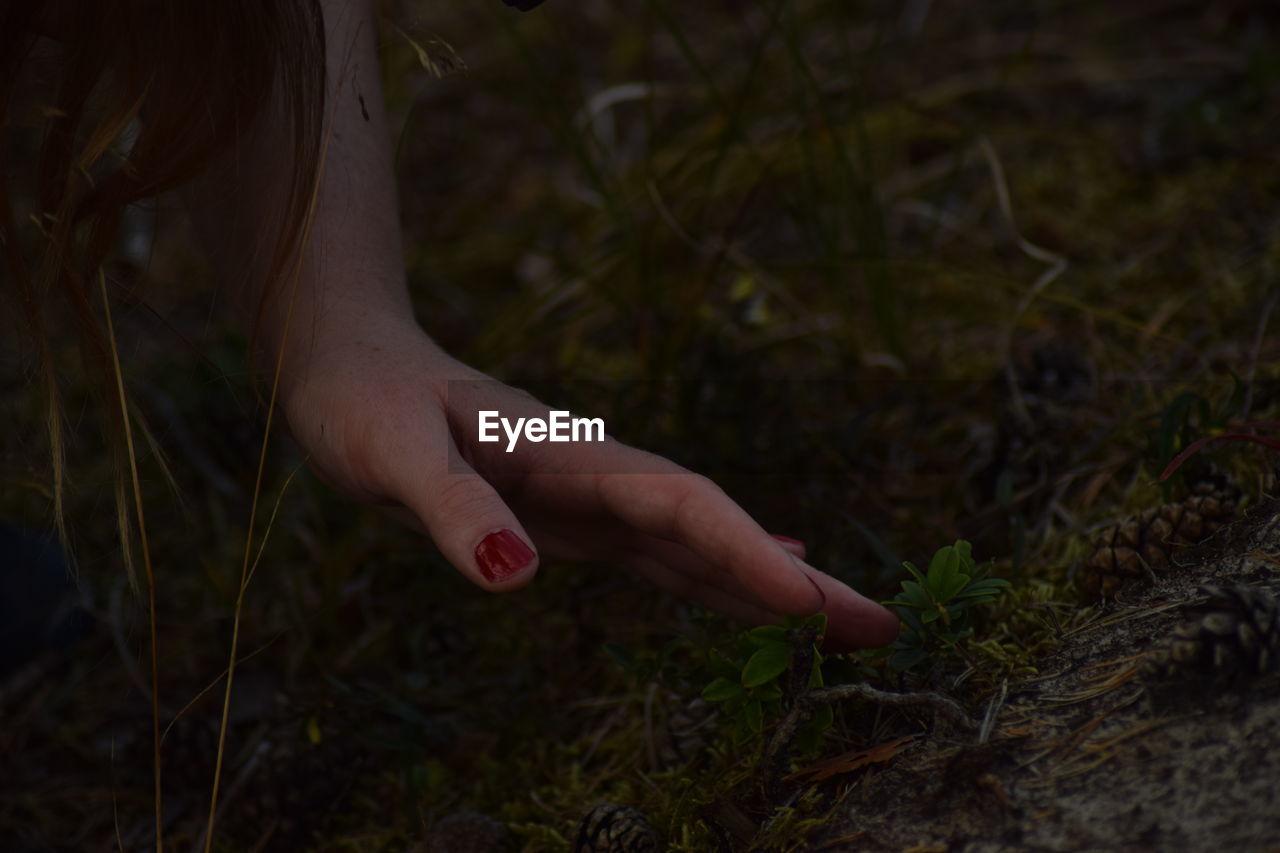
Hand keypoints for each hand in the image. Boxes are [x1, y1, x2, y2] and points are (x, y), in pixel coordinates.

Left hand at [277, 313, 897, 649]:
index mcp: (567, 455)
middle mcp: (593, 477)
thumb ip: (452, 509)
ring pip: (695, 544)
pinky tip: (756, 587)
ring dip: (769, 584)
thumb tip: (519, 580)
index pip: (679, 504)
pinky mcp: (568, 516)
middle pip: (713, 528)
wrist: (350, 363)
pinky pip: (659, 551)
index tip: (811, 598)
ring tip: (848, 624)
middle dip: (794, 580)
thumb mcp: (387, 456)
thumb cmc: (360, 402)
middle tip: (883, 626)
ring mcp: (587, 498)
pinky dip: (716, 572)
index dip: (746, 549)